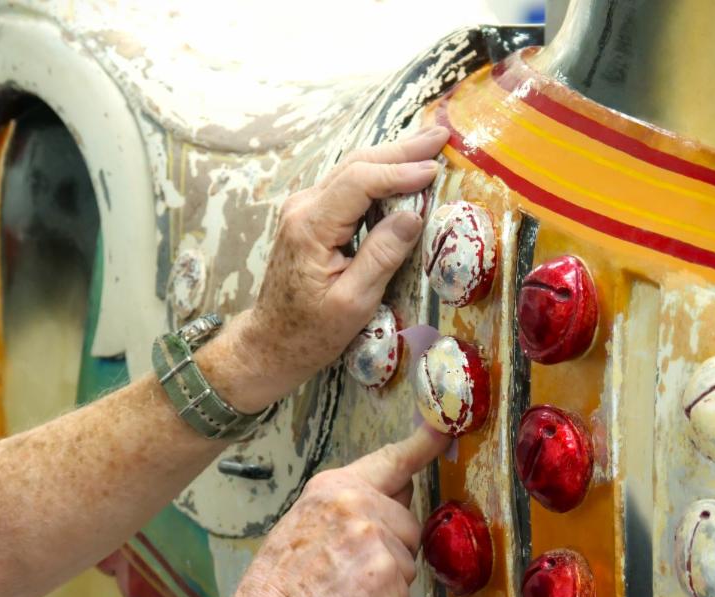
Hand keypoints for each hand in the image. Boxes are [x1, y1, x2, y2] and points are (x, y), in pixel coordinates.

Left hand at [205, 127, 448, 411]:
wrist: (273, 342)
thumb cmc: (311, 331)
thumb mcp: (353, 302)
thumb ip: (382, 256)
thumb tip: (413, 215)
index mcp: (311, 227)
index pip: (360, 182)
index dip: (400, 173)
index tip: (435, 171)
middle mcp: (303, 208)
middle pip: (356, 165)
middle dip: (401, 150)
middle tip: (441, 136)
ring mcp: (304, 210)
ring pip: (351, 170)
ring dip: (391, 157)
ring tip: (427, 145)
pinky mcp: (310, 218)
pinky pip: (348, 186)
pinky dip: (377, 174)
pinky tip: (400, 169)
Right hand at [229, 426, 448, 596]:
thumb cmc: (279, 586)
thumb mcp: (304, 523)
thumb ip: (348, 506)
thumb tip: (391, 499)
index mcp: (336, 488)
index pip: (392, 461)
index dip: (424, 445)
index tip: (444, 430)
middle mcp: (362, 507)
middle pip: (406, 520)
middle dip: (390, 544)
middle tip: (349, 568)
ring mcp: (380, 542)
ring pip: (407, 557)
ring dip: (387, 575)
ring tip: (345, 589)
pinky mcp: (394, 580)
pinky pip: (405, 589)